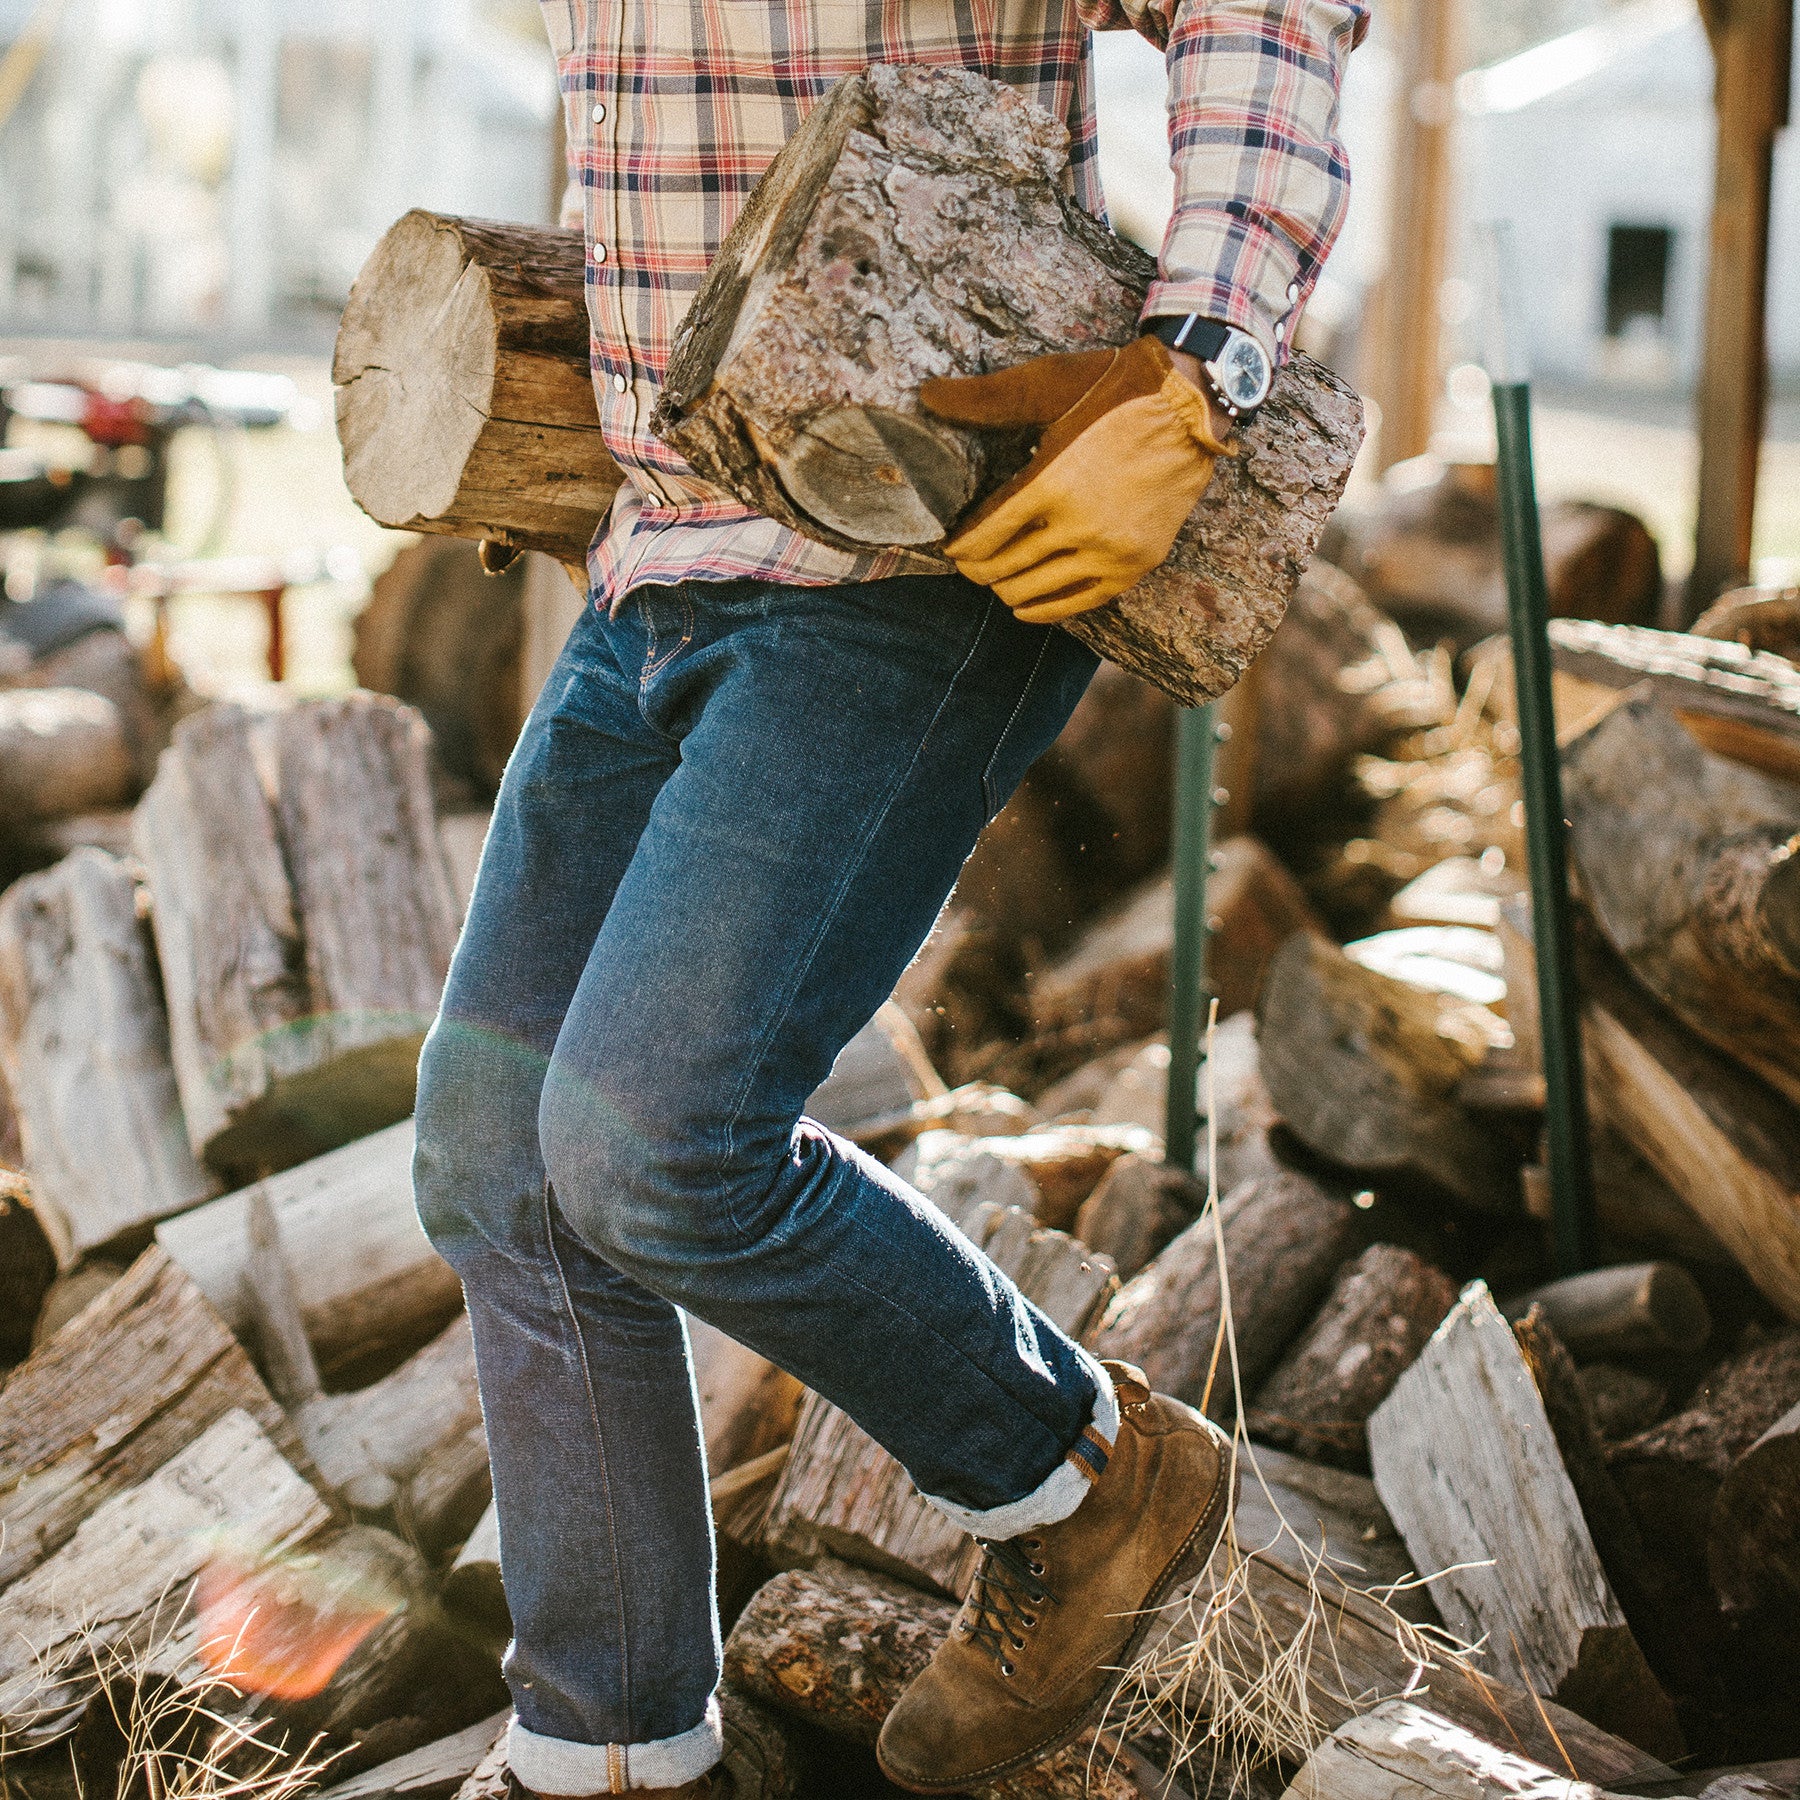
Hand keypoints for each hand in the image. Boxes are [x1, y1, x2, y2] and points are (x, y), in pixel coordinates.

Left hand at [919, 335, 1229, 623]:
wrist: (1192, 404)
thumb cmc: (1116, 388)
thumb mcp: (1048, 383)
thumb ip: (985, 397)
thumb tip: (925, 394)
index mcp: (1053, 482)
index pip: (986, 535)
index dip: (961, 548)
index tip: (951, 547)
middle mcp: (1082, 524)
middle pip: (1006, 566)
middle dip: (978, 569)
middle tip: (967, 565)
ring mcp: (1112, 550)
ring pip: (1037, 589)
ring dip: (1007, 589)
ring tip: (995, 580)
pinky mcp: (1136, 564)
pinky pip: (1080, 602)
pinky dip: (1045, 608)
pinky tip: (1023, 606)